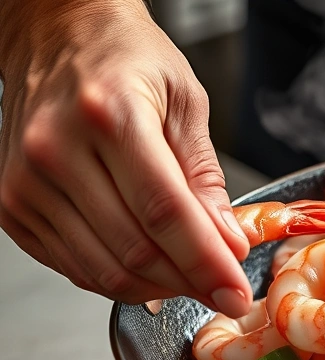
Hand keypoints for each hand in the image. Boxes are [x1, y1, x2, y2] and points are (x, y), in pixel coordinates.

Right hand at [0, 0, 252, 316]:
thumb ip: (205, 177)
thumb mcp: (186, 102)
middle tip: (225, 291)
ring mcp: (26, 182)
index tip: (235, 293)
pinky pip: (73, 266)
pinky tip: (152, 271)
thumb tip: (227, 242)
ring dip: (158, 288)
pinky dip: (119, 280)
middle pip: (134, 249)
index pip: (165, 212)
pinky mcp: (12, 207)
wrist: (57, 35)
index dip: (206, 263)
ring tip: (193, 281)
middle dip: (190, 283)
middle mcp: (56, 150)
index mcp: (109, 115)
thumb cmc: (126, 58)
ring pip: (103, 269)